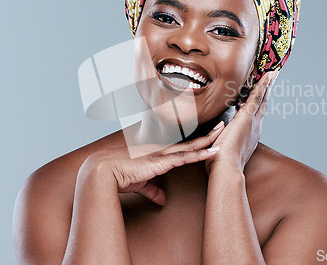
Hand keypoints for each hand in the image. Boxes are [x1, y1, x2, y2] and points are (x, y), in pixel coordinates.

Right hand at [80, 126, 223, 205]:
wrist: (102, 172)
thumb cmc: (117, 176)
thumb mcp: (140, 184)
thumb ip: (153, 190)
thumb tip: (162, 200)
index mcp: (156, 154)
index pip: (181, 147)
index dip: (195, 142)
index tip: (208, 136)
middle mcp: (161, 151)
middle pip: (190, 142)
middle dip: (207, 135)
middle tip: (222, 125)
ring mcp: (162, 154)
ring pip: (191, 146)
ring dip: (208, 141)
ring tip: (223, 133)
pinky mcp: (161, 162)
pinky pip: (186, 157)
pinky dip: (201, 154)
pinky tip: (213, 151)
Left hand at [205, 71, 277, 173]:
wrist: (226, 170)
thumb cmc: (221, 165)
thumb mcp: (221, 147)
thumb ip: (220, 137)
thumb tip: (217, 131)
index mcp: (249, 135)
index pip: (254, 115)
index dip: (258, 104)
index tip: (261, 96)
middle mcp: (255, 128)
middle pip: (262, 105)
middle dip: (267, 91)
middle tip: (272, 79)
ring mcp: (252, 122)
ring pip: (261, 99)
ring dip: (267, 85)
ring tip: (272, 74)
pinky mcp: (247, 118)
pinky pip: (256, 97)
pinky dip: (263, 86)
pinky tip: (267, 76)